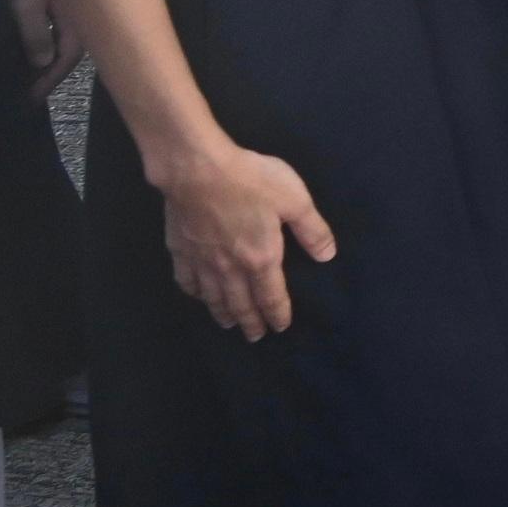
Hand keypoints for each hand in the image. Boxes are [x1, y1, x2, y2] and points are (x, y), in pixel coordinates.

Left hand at [0, 0, 83, 102]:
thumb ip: (34, 32)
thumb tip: (40, 64)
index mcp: (75, 20)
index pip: (65, 60)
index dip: (48, 81)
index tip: (31, 100)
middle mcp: (79, 15)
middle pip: (68, 53)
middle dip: (52, 73)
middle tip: (31, 91)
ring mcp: (71, 4)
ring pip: (64, 38)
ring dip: (50, 56)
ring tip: (31, 73)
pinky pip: (57, 24)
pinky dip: (47, 38)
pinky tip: (36, 42)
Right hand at [154, 141, 335, 340]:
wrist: (196, 170)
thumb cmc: (250, 180)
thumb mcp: (294, 200)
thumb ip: (312, 230)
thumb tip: (327, 256)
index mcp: (261, 258)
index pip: (271, 296)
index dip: (277, 314)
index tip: (281, 327)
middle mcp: (230, 268)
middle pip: (241, 304)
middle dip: (251, 322)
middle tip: (255, 337)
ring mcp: (202, 261)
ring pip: (213, 298)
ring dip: (223, 314)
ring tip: (229, 325)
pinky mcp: (180, 250)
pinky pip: (187, 281)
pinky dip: (195, 294)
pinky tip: (198, 296)